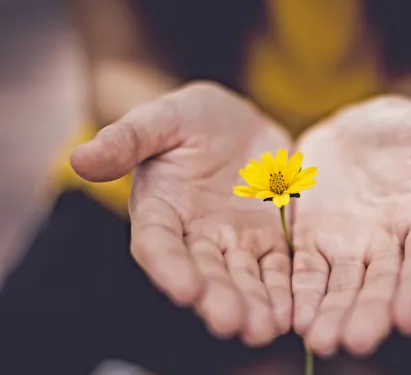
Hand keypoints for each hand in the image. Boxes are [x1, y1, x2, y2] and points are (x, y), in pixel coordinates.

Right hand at [71, 82, 292, 345]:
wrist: (235, 123)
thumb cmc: (189, 118)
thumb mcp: (160, 118)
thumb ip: (127, 139)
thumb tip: (80, 157)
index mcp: (161, 210)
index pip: (158, 245)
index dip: (169, 267)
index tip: (185, 289)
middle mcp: (195, 235)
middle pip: (204, 272)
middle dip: (218, 298)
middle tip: (233, 322)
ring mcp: (234, 240)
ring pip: (243, 278)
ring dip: (254, 304)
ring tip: (266, 327)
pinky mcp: (268, 239)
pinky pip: (277, 268)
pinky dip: (284, 289)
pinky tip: (293, 310)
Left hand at [291, 95, 410, 355]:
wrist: (352, 131)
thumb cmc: (403, 130)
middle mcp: (389, 244)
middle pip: (381, 283)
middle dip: (369, 313)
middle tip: (356, 341)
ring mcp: (349, 246)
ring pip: (342, 286)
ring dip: (332, 313)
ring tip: (322, 340)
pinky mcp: (313, 241)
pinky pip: (306, 271)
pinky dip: (300, 293)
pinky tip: (293, 317)